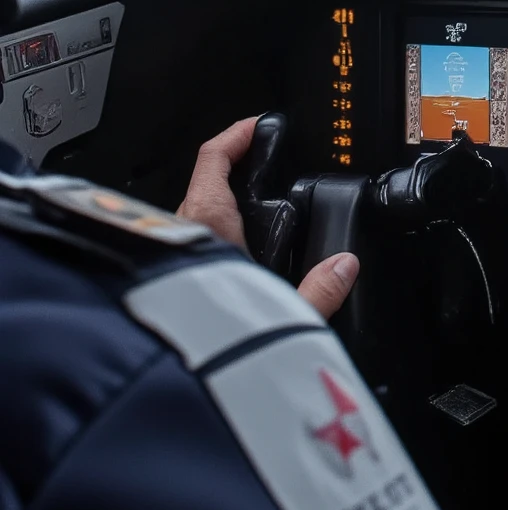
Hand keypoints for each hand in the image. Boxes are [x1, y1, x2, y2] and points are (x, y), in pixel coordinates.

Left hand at [178, 116, 358, 322]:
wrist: (161, 383)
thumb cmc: (204, 337)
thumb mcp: (283, 312)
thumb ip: (319, 290)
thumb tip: (345, 267)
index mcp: (207, 220)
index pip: (213, 156)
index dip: (235, 135)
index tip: (257, 127)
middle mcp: (180, 232)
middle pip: (203, 189)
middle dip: (233, 181)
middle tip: (265, 175)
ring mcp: (167, 259)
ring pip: (193, 223)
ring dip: (222, 219)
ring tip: (256, 226)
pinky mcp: (161, 286)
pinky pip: (188, 252)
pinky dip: (212, 250)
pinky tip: (235, 272)